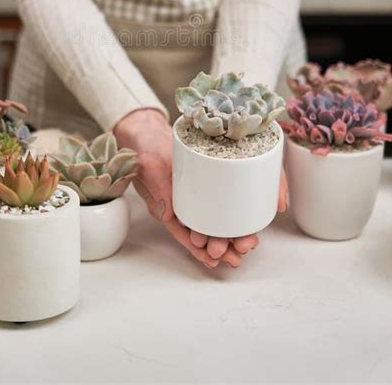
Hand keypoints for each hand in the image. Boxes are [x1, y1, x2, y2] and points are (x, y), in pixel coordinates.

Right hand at [114, 109, 276, 267]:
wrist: (148, 130)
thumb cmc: (143, 148)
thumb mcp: (148, 166)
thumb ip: (156, 187)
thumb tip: (167, 212)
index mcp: (166, 206)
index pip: (184, 233)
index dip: (198, 249)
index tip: (214, 259)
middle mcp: (181, 203)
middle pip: (203, 230)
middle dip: (222, 244)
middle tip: (241, 251)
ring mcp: (194, 192)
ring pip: (214, 218)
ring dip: (230, 232)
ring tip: (248, 243)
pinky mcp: (205, 179)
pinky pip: (219, 199)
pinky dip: (231, 211)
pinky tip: (244, 219)